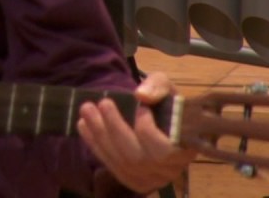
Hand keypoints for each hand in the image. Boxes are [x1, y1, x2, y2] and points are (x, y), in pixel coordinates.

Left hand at [76, 72, 196, 193]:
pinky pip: (112, 166)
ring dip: (100, 135)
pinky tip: (83, 125)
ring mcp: (150, 179)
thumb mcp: (168, 89)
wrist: (166, 125)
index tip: (141, 108)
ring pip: (121, 162)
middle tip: (102, 103)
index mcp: (185, 150)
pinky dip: (95, 145)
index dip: (148, 130)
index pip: (164, 150)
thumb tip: (141, 95)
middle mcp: (169, 170)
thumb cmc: (170, 107)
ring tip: (86, 110)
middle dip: (115, 128)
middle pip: (136, 157)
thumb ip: (158, 86)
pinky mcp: (134, 181)